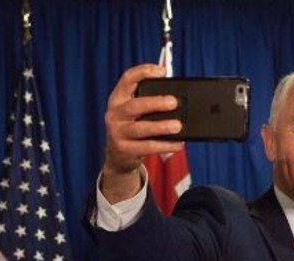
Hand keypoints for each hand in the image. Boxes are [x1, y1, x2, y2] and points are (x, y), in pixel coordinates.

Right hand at [100, 64, 183, 202]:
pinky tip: (178, 143)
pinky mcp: (125, 150)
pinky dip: (165, 145)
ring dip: (161, 127)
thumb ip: (153, 99)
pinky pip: (147, 147)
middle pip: (134, 106)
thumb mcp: (138, 111)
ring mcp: (118, 132)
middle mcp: (115, 114)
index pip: (127, 79)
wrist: (119, 155)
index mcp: (118, 98)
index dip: (144, 72)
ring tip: (178, 126)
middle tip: (174, 102)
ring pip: (141, 128)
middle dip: (155, 103)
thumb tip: (179, 93)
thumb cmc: (134, 126)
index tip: (162, 71)